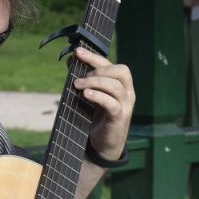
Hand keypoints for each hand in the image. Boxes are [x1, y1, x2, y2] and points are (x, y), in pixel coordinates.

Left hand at [72, 46, 134, 161]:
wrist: (103, 145)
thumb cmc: (96, 119)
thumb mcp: (89, 97)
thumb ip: (83, 79)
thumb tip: (70, 60)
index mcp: (121, 85)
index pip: (112, 64)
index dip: (95, 57)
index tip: (77, 52)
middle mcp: (127, 93)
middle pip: (121, 71)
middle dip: (99, 70)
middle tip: (80, 79)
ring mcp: (126, 106)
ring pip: (116, 86)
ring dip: (95, 83)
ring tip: (78, 86)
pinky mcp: (120, 118)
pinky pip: (113, 104)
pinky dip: (99, 96)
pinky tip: (86, 95)